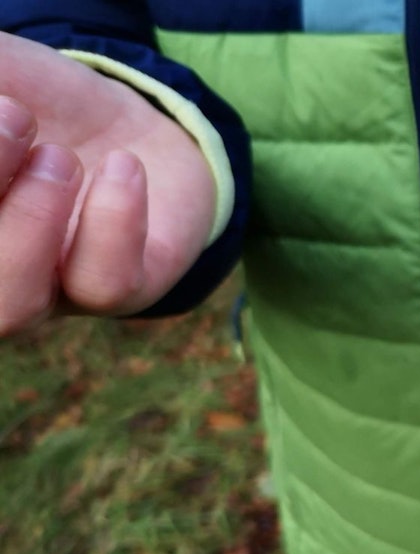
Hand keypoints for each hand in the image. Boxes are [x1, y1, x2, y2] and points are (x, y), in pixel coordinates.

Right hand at [0, 32, 214, 334]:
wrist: (124, 123)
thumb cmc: (28, 100)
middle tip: (13, 118)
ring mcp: (42, 291)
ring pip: (13, 306)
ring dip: (29, 222)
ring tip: (59, 156)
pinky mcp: (119, 289)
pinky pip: (105, 287)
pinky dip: (113, 223)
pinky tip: (123, 166)